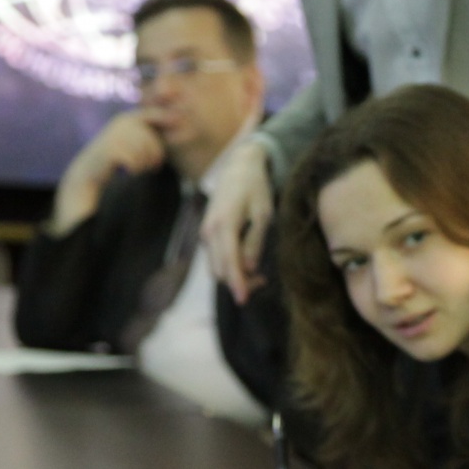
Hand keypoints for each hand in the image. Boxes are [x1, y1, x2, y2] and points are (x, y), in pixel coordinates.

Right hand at [53, 112, 165, 231]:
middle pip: (152, 140)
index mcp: (128, 118)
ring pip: (144, 152)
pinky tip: (129, 171)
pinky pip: (135, 161)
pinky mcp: (110, 149)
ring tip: (138, 168)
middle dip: (155, 156)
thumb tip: (177, 121)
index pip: (153, 114)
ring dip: (145, 165)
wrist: (90, 170)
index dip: (167, 117)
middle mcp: (121, 122)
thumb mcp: (132, 141)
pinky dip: (136, 170)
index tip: (180, 120)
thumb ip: (148, 134)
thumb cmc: (116, 156)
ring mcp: (115, 134)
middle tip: (151, 166)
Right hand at [198, 139, 274, 302]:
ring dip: (234, 276)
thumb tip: (249, 268)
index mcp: (224, 225)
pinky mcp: (207, 235)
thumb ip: (255, 241)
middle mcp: (209, 232)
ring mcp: (205, 234)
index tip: (244, 299)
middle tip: (263, 281)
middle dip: (238, 282)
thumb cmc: (255, 189)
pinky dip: (229, 266)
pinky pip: (216, 258)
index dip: (237, 283)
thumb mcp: (263, 214)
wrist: (238, 168)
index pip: (229, 262)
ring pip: (216, 267)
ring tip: (259, 275)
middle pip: (219, 271)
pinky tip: (247, 263)